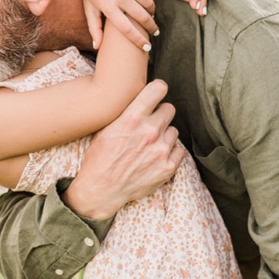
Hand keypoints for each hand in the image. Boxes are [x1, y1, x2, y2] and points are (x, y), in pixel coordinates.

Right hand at [63, 81, 185, 219]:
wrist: (101, 190)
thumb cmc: (99, 158)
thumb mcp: (105, 128)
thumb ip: (126, 112)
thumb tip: (140, 98)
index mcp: (132, 117)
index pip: (159, 88)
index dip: (158, 90)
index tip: (155, 95)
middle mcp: (150, 131)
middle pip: (169, 109)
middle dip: (160, 114)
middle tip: (150, 124)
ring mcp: (161, 150)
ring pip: (174, 130)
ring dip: (165, 135)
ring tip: (149, 145)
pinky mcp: (168, 167)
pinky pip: (179, 150)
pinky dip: (170, 152)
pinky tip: (155, 157)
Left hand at [81, 0, 156, 50]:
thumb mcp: (90, 7)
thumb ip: (94, 28)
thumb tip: (98, 47)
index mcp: (108, 7)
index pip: (127, 30)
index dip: (139, 41)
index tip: (147, 48)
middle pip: (142, 18)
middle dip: (151, 28)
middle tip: (154, 32)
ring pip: (149, 5)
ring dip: (152, 12)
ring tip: (150, 16)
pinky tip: (148, 1)